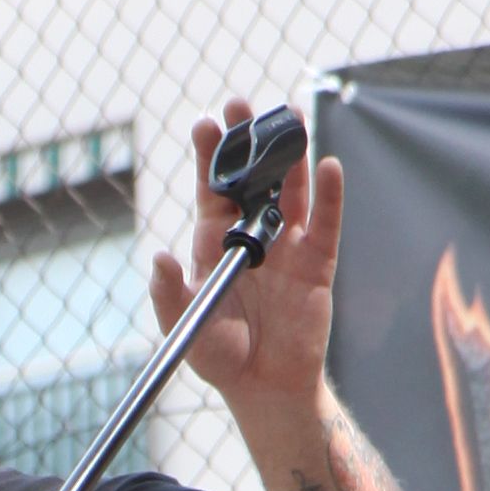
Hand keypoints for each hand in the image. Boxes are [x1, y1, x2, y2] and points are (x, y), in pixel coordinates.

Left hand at [149, 96, 344, 432]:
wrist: (263, 386)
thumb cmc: (219, 355)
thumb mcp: (185, 325)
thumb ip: (170, 293)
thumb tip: (158, 257)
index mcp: (214, 242)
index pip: (213, 188)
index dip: (211, 156)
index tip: (207, 123)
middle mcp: (252, 235)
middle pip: (253, 178)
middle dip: (249, 141)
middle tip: (243, 103)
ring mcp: (288, 245)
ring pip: (291, 189)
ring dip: (290, 155)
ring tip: (288, 117)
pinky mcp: (317, 263)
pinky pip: (326, 223)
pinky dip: (330, 195)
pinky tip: (328, 165)